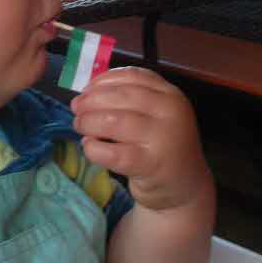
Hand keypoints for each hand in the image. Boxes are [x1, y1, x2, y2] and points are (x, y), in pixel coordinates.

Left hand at [71, 66, 211, 211]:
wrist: (185, 186)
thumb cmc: (160, 145)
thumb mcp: (154, 114)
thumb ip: (128, 99)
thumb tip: (85, 94)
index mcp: (170, 94)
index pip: (131, 76)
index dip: (102, 80)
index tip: (86, 89)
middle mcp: (170, 112)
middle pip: (120, 96)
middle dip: (90, 101)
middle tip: (76, 110)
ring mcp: (162, 138)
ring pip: (113, 121)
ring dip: (88, 122)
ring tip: (81, 127)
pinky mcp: (150, 164)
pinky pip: (112, 152)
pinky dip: (93, 148)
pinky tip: (89, 146)